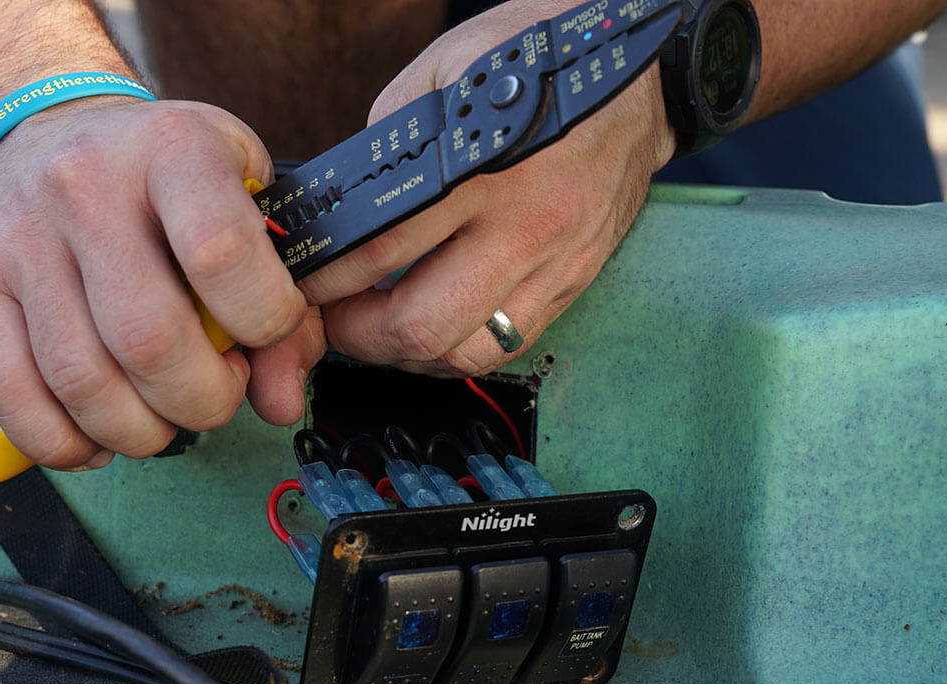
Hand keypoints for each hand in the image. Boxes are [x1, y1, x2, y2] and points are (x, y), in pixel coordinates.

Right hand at [0, 98, 323, 470]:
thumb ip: (282, 296)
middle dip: (202, 399)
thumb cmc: (159, 172)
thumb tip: (281, 402)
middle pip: (148, 341)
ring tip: (163, 412)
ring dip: (139, 430)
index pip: (222, 253)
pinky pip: (11, 394)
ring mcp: (23, 241)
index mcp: (171, 152)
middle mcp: (87, 190)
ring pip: (80, 381)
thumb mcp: (242, 194)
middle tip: (218, 390)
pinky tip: (99, 436)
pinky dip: (63, 441)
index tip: (270, 329)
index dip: (264, 318)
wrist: (41, 125)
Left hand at [298, 0, 675, 377]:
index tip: (305, 284)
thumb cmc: (543, 65)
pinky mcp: (572, 283)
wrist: (641, 81)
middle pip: (424, 325)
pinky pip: (507, 347)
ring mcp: (555, 264)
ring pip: (466, 353)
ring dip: (408, 355)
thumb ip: (390, 132)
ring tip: (379, 329)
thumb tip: (343, 198)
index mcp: (485, 167)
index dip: (328, 280)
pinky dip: (456, 350)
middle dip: (359, 336)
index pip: (382, 249)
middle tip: (334, 318)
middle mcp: (526, 226)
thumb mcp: (449, 66)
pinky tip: (433, 328)